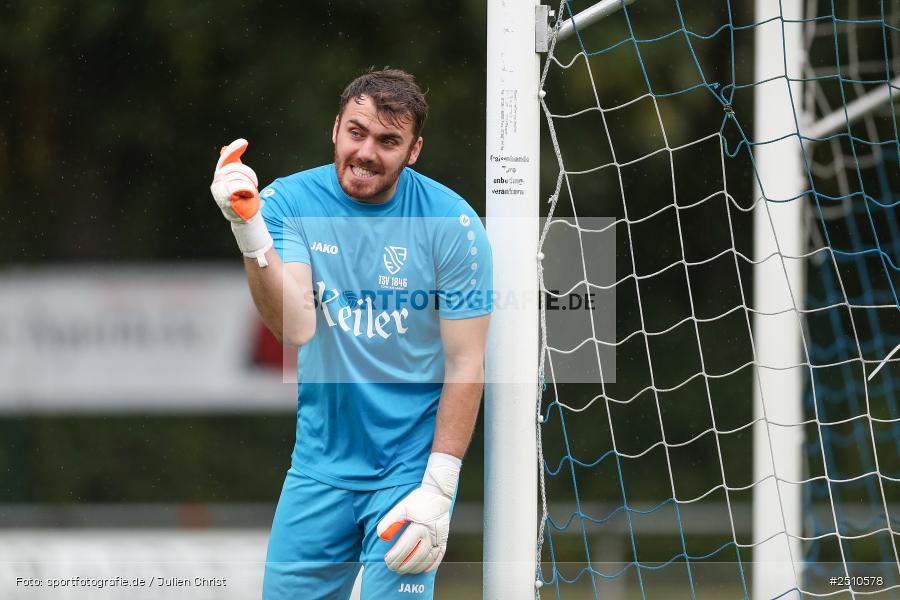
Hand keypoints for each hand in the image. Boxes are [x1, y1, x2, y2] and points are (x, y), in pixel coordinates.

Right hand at [209, 138, 272, 265]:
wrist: (245, 218)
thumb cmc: (244, 199)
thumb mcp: (241, 180)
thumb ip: (235, 165)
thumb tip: (225, 148)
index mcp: (220, 176)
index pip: (226, 160)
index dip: (234, 151)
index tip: (244, 143)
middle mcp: (216, 182)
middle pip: (235, 168)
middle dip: (249, 174)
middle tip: (253, 185)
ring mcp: (219, 190)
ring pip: (239, 176)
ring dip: (249, 184)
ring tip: (248, 193)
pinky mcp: (224, 198)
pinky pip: (240, 185)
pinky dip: (248, 190)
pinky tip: (247, 197)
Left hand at [376, 453, 460, 574]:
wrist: (438, 495)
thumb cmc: (418, 501)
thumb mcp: (401, 508)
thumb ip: (390, 522)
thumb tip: (382, 537)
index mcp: (419, 528)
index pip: (405, 548)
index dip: (394, 557)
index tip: (386, 560)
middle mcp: (431, 536)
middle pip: (416, 557)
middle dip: (403, 565)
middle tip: (393, 568)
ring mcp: (439, 539)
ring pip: (427, 560)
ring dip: (415, 568)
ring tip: (404, 570)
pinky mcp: (444, 540)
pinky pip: (439, 556)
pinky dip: (431, 565)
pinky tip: (423, 569)